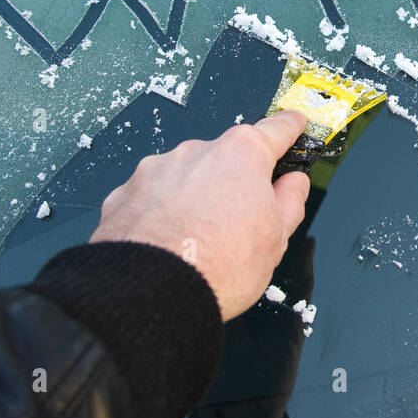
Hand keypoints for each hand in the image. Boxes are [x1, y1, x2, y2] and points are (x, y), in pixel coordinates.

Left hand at [90, 110, 310, 320]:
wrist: (148, 294)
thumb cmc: (217, 266)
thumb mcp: (277, 238)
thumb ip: (290, 201)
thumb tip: (292, 183)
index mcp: (241, 155)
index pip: (274, 131)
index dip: (288, 128)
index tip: (293, 122)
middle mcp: (196, 151)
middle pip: (224, 159)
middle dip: (232, 182)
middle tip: (239, 222)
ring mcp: (155, 170)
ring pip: (185, 179)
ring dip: (193, 199)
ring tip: (195, 241)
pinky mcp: (123, 195)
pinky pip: (151, 199)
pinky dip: (160, 215)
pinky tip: (166, 245)